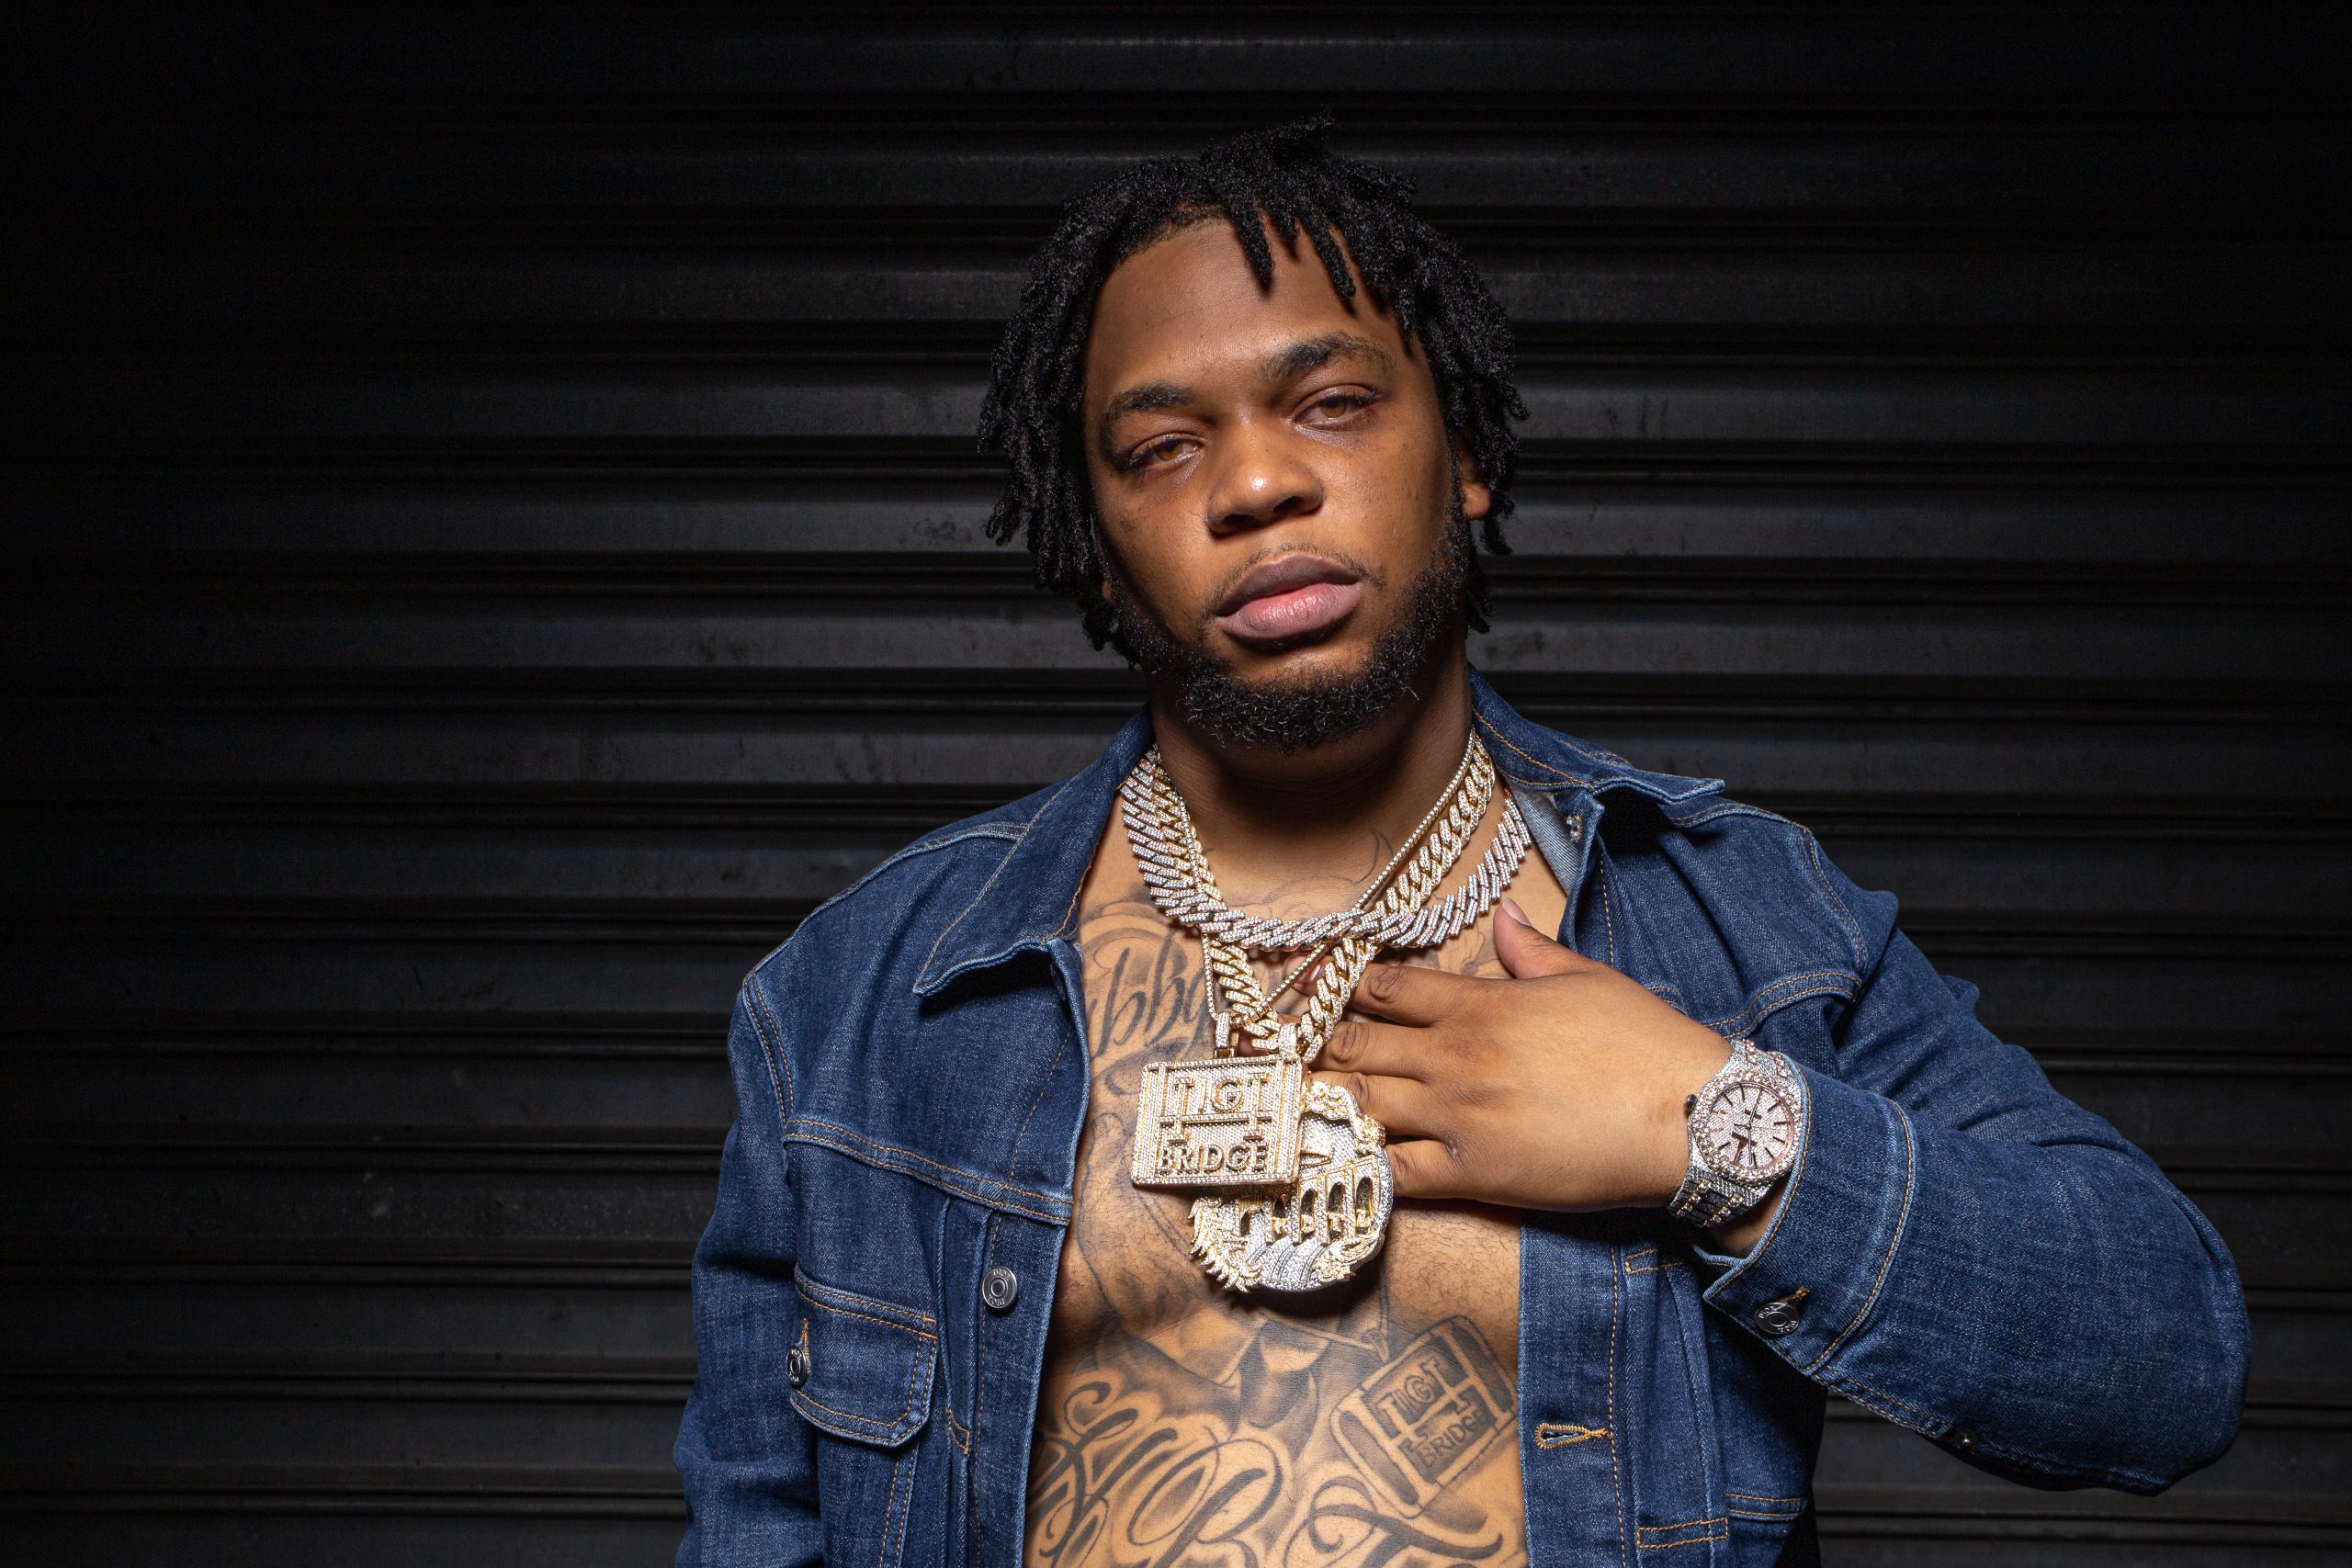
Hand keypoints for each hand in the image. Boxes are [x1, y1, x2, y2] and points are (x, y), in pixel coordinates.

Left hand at [1310, 900, 1738, 1218]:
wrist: (1690, 1117)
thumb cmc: (1644, 1045)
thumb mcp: (1588, 978)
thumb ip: (1531, 952)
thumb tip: (1504, 918)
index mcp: (1481, 1004)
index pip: (1386, 988)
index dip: (1342, 987)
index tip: (1314, 990)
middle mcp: (1457, 1057)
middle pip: (1358, 1046)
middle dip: (1319, 1047)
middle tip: (1286, 1052)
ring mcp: (1459, 1117)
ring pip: (1363, 1105)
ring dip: (1329, 1103)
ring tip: (1297, 1104)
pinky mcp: (1475, 1174)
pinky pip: (1398, 1173)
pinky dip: (1365, 1167)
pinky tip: (1340, 1163)